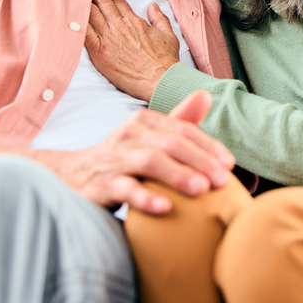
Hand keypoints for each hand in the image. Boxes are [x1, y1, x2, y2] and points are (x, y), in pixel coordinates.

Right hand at [58, 90, 235, 213]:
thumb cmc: (123, 158)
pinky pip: (125, 189)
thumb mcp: (150, 137)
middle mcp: (129, 134)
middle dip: (200, 161)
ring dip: (178, 175)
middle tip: (222, 181)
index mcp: (144, 121)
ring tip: (201, 190)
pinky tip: (166, 208)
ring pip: (150, 162)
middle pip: (171, 144)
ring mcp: (114, 158)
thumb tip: (206, 94)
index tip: (229, 165)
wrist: (73, 177)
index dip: (208, 146)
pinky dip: (146, 197)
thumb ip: (179, 120)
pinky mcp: (101, 183)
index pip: (183, 129)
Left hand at [86, 0, 180, 100]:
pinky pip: (84, 34)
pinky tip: (70, 15)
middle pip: (101, 2)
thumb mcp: (168, 34)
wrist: (159, 79)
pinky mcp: (99, 53)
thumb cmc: (165, 60)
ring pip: (91, 13)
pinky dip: (77, 22)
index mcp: (133, 20)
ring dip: (83, 2)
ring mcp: (108, 38)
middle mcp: (119, 26)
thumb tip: (152, 6)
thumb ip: (159, 17)